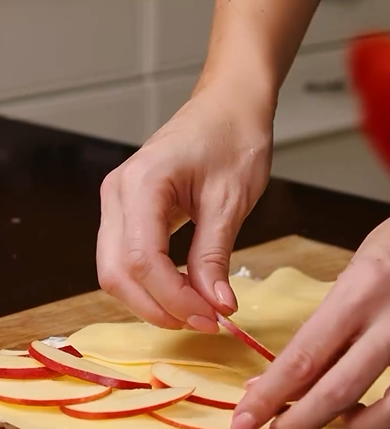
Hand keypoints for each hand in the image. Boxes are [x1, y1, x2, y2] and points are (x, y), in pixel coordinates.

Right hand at [96, 85, 272, 331]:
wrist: (229, 106)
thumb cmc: (233, 137)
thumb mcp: (230, 201)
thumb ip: (215, 256)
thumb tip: (216, 306)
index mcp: (141, 184)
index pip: (143, 260)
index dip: (175, 299)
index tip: (212, 318)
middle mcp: (118, 193)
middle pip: (117, 272)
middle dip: (158, 307)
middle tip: (205, 322)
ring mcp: (118, 201)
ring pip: (117, 270)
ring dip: (152, 299)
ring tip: (198, 311)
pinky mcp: (129, 209)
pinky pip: (127, 257)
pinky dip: (152, 283)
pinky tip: (184, 292)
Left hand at [231, 201, 389, 428]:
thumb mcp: (354, 273)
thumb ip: (327, 325)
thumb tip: (292, 375)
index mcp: (365, 288)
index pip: (306, 354)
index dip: (271, 394)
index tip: (246, 418)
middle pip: (341, 389)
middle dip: (299, 423)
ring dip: (359, 427)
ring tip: (339, 423)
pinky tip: (379, 411)